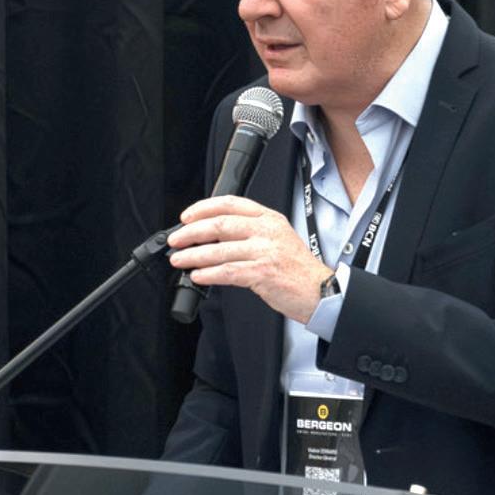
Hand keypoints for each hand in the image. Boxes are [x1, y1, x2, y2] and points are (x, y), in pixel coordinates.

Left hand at [167, 195, 334, 323]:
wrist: (319, 290)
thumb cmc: (295, 267)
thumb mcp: (275, 238)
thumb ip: (247, 232)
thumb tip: (210, 235)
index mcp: (268, 218)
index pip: (230, 203)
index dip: (203, 208)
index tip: (186, 217)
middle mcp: (267, 230)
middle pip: (220, 224)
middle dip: (191, 233)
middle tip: (176, 240)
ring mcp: (265, 251)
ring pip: (220, 250)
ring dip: (194, 256)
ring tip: (180, 260)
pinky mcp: (263, 273)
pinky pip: (228, 272)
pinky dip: (208, 274)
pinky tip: (198, 276)